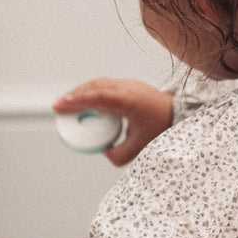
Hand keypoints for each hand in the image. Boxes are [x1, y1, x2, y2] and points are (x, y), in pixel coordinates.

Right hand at [54, 78, 172, 165]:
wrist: (179, 114)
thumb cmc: (162, 128)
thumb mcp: (140, 147)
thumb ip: (119, 154)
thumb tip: (104, 152)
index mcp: (128, 100)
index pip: (97, 97)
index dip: (77, 101)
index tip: (60, 106)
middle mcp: (127, 88)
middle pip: (94, 87)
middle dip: (74, 96)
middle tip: (58, 107)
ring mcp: (128, 84)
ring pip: (99, 83)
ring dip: (82, 92)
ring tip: (67, 104)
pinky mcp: (129, 86)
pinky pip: (105, 85)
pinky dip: (92, 91)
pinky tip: (85, 101)